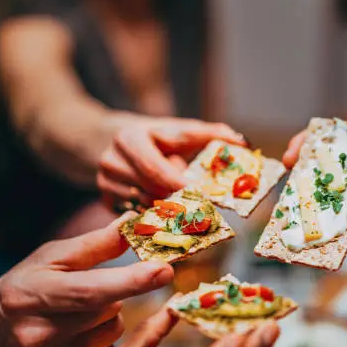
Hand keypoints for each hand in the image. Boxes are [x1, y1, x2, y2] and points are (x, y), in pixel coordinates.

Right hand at [0, 213, 173, 346]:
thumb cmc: (22, 291)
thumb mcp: (48, 259)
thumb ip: (94, 245)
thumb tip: (134, 225)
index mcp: (30, 296)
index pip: (89, 290)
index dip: (130, 280)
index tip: (164, 270)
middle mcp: (36, 337)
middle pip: (109, 310)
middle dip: (110, 297)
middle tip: (83, 295)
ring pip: (113, 333)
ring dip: (105, 321)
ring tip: (74, 319)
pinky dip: (99, 345)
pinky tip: (73, 341)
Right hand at [97, 116, 244, 206]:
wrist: (112, 139)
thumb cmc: (154, 136)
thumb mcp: (177, 130)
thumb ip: (209, 134)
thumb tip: (241, 141)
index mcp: (129, 138)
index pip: (156, 167)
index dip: (179, 183)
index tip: (199, 194)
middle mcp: (111, 160)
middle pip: (150, 190)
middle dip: (175, 198)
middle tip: (199, 207)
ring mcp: (104, 183)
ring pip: (144, 206)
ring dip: (165, 206)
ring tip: (178, 201)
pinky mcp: (104, 200)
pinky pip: (135, 216)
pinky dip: (153, 215)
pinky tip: (163, 210)